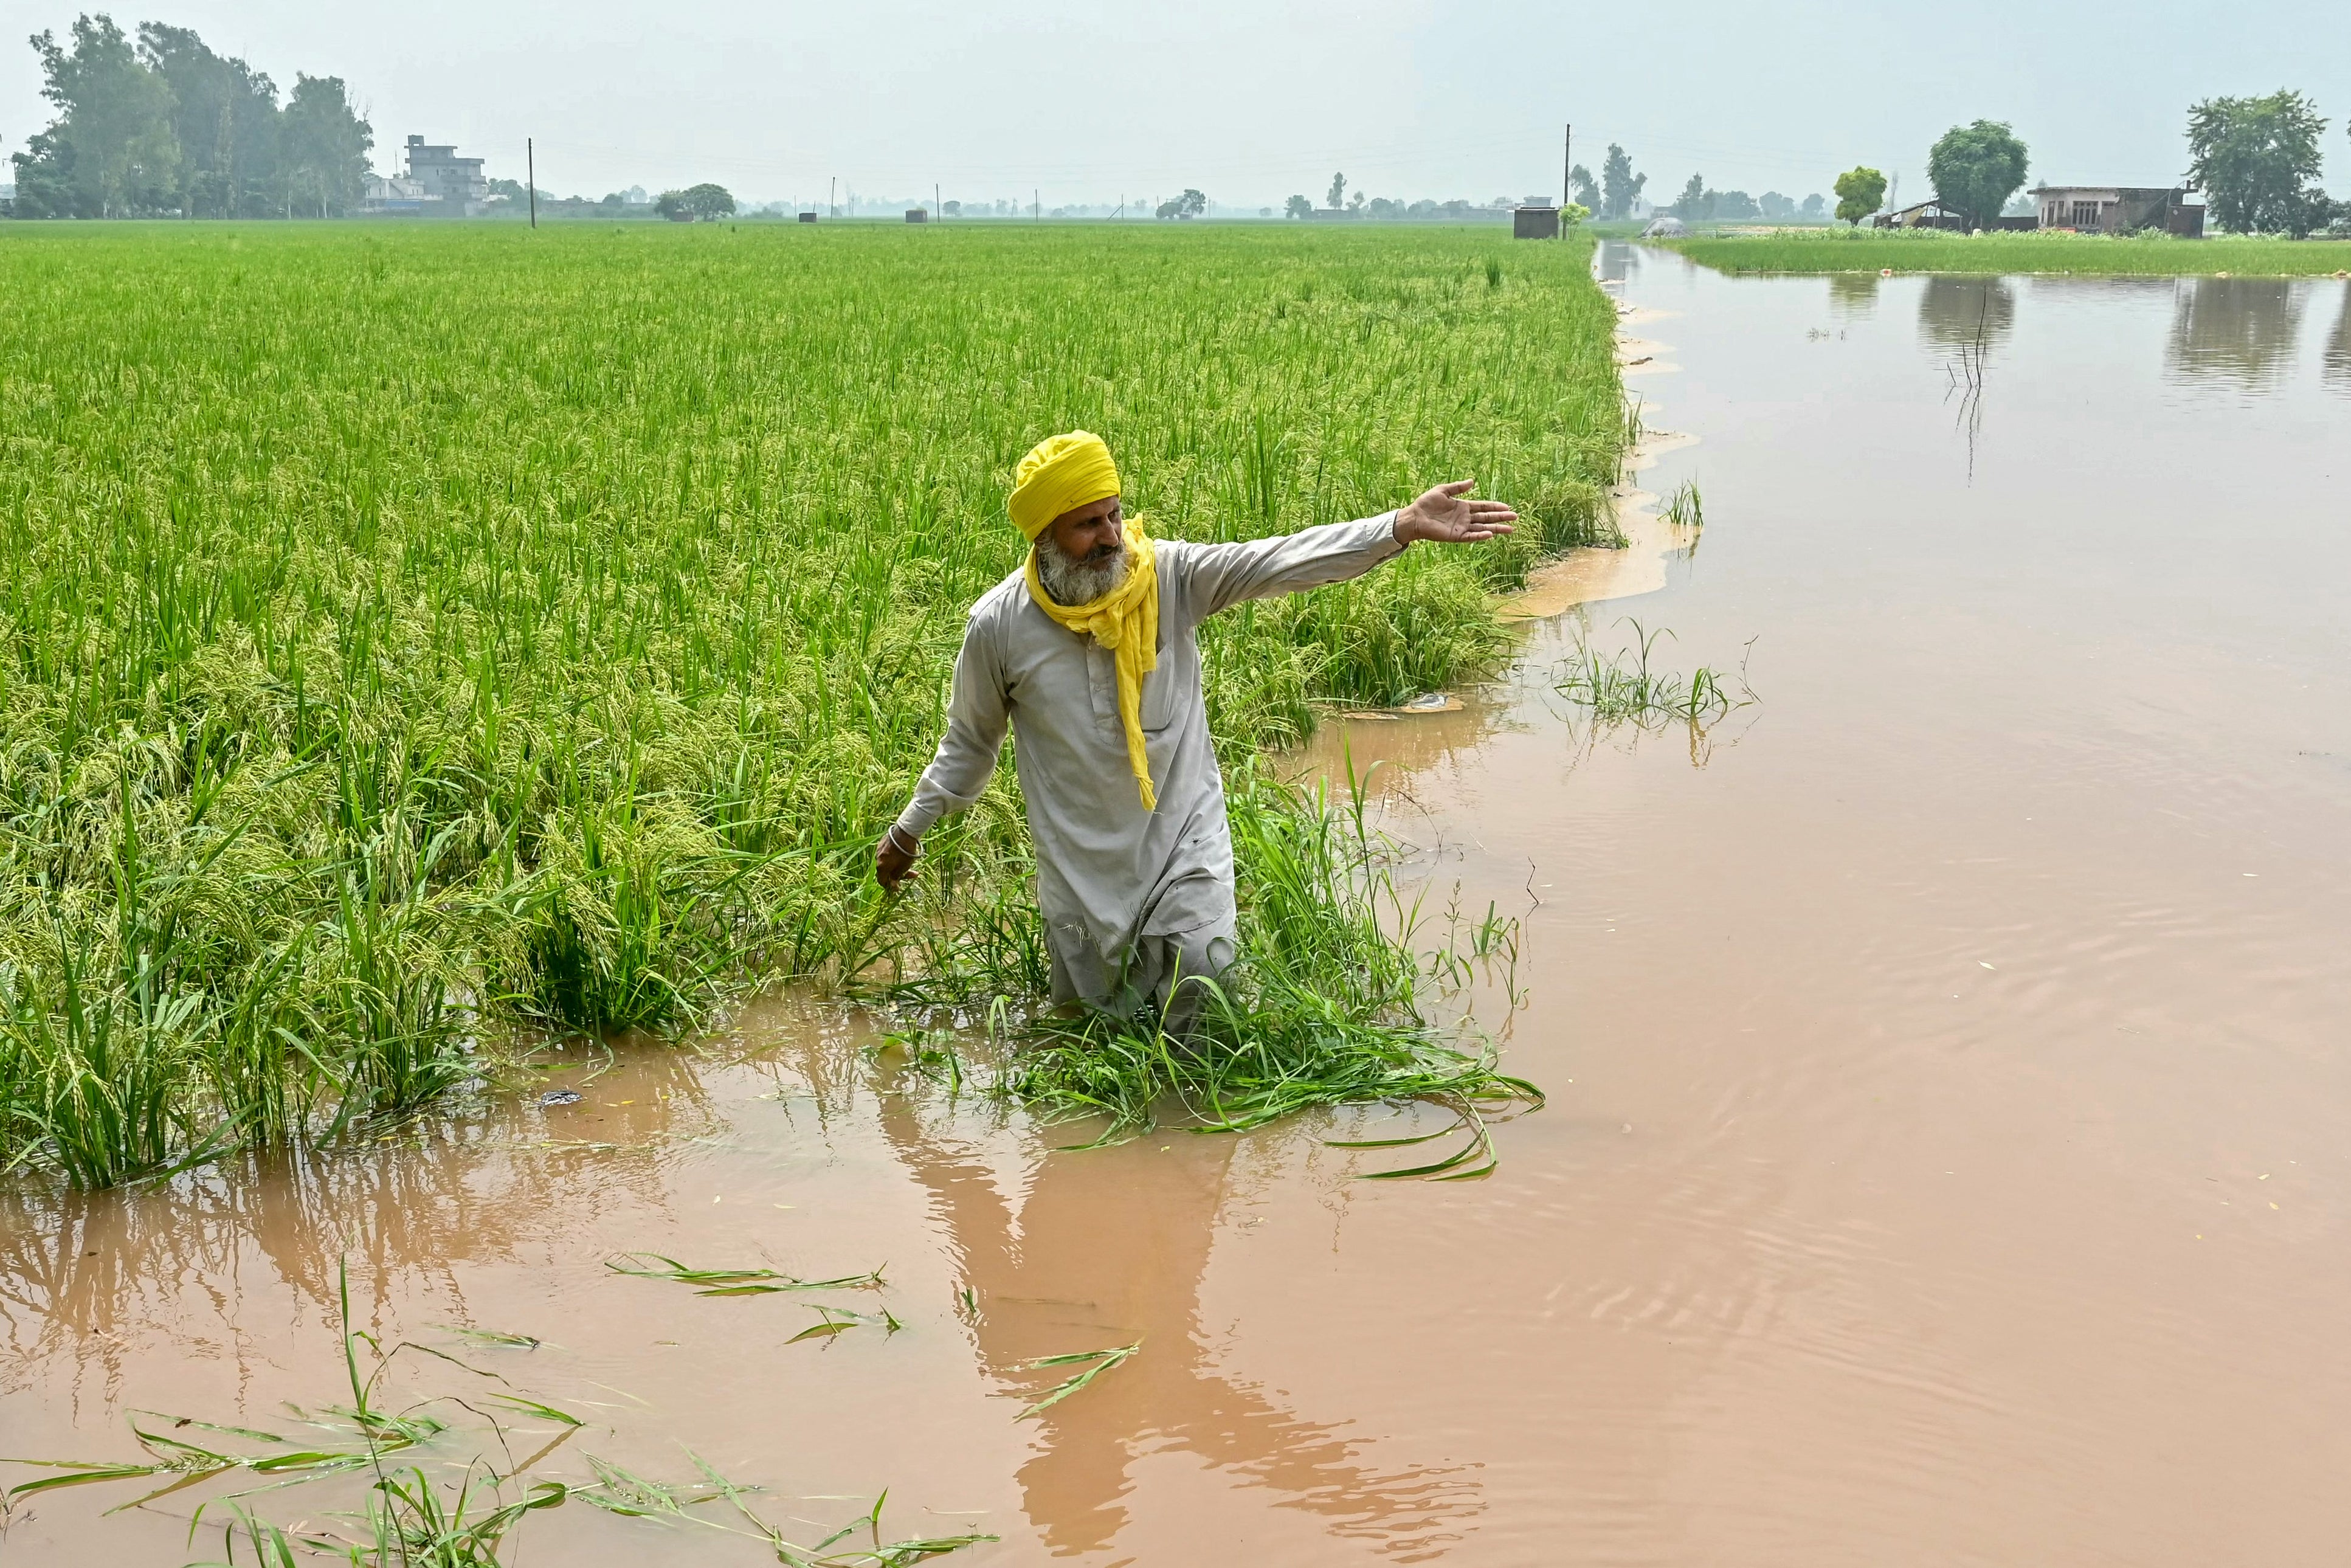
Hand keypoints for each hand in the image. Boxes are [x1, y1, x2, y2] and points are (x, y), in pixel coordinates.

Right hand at [874, 826, 918, 890]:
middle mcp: (877, 859)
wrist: (905, 832)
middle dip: (897, 874)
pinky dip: (893, 856)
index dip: (889, 885)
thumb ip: (896, 878)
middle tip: (911, 873)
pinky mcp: (882, 842)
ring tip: (908, 863)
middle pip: (885, 871)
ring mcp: (879, 850)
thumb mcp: (903, 868)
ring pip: (886, 861)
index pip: (881, 881)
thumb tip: (893, 887)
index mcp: (881, 867)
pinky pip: (887, 853)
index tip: (898, 885)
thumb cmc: (905, 852)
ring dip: (896, 865)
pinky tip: (902, 854)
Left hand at [1393, 480, 1517, 545]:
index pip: (1483, 507)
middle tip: (1515, 517)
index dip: (1495, 507)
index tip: (1508, 507)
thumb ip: (1458, 487)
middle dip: (1501, 518)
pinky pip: (1471, 536)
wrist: (1414, 516)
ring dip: (1496, 529)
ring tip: (1510, 529)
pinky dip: (1480, 535)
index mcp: (1463, 507)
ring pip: (1483, 528)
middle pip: (1487, 518)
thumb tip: (1473, 481)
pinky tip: (1490, 534)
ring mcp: (1461, 528)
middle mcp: (1465, 518)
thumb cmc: (1426, 503)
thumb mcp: (1443, 490)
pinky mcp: (1455, 536)